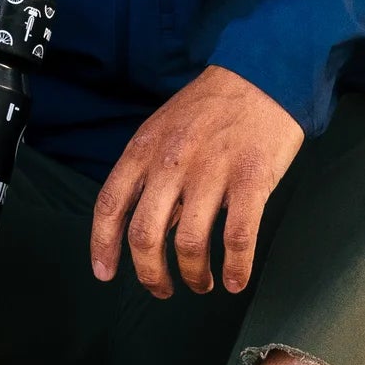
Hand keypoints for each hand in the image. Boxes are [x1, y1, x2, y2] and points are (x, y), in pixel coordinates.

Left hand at [91, 66, 303, 297]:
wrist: (262, 76)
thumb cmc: (211, 107)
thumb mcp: (163, 129)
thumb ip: (150, 174)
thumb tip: (149, 226)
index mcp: (144, 150)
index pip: (110, 205)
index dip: (102, 245)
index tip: (105, 273)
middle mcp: (171, 163)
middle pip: (145, 235)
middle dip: (150, 274)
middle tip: (162, 289)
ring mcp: (212, 172)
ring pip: (190, 243)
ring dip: (194, 275)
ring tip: (201, 284)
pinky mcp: (251, 181)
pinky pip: (238, 238)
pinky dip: (236, 268)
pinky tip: (235, 280)